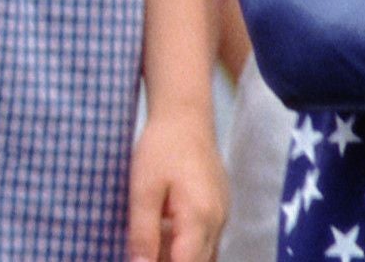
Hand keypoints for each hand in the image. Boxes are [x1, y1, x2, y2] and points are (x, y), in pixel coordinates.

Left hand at [124, 100, 223, 261]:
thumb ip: (143, 231)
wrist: (185, 117)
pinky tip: (164, 240)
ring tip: (152, 248)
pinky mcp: (218, 209)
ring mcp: (222, 216)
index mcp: (200, 218)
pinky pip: (206, 240)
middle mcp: (217, 222)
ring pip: (204, 255)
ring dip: (179, 257)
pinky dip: (187, 247)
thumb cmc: (161, 148)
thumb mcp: (143, 189)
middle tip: (143, 254)